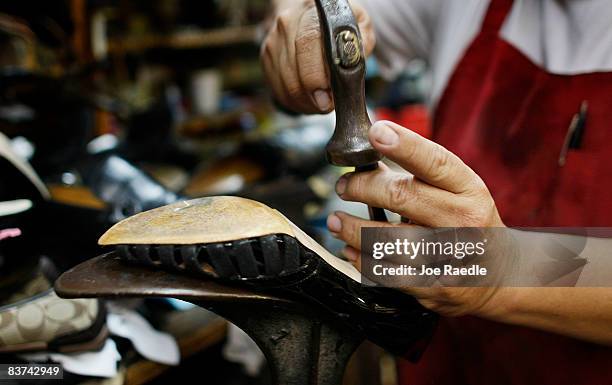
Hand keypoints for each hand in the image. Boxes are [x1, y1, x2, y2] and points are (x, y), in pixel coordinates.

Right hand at [260, 0, 374, 113]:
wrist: (309, 17)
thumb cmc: (337, 26)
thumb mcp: (359, 25)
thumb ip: (362, 43)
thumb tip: (353, 64)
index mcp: (312, 13)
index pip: (307, 44)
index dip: (315, 76)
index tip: (327, 98)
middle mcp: (287, 24)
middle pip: (294, 72)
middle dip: (312, 97)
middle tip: (328, 104)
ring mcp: (273, 42)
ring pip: (286, 86)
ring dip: (305, 103)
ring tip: (321, 102)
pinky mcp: (266, 59)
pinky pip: (279, 91)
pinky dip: (295, 102)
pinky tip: (308, 99)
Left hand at [326, 120, 506, 316]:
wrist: (498, 275)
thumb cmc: (467, 224)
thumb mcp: (458, 192)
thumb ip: (420, 175)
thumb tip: (369, 159)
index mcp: (469, 190)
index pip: (436, 162)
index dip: (405, 145)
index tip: (376, 132)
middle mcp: (462, 220)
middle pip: (403, 196)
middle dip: (363, 186)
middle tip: (344, 185)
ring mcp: (448, 255)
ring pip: (388, 239)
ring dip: (352, 229)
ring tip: (336, 221)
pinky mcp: (433, 285)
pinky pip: (387, 271)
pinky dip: (361, 259)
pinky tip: (351, 249)